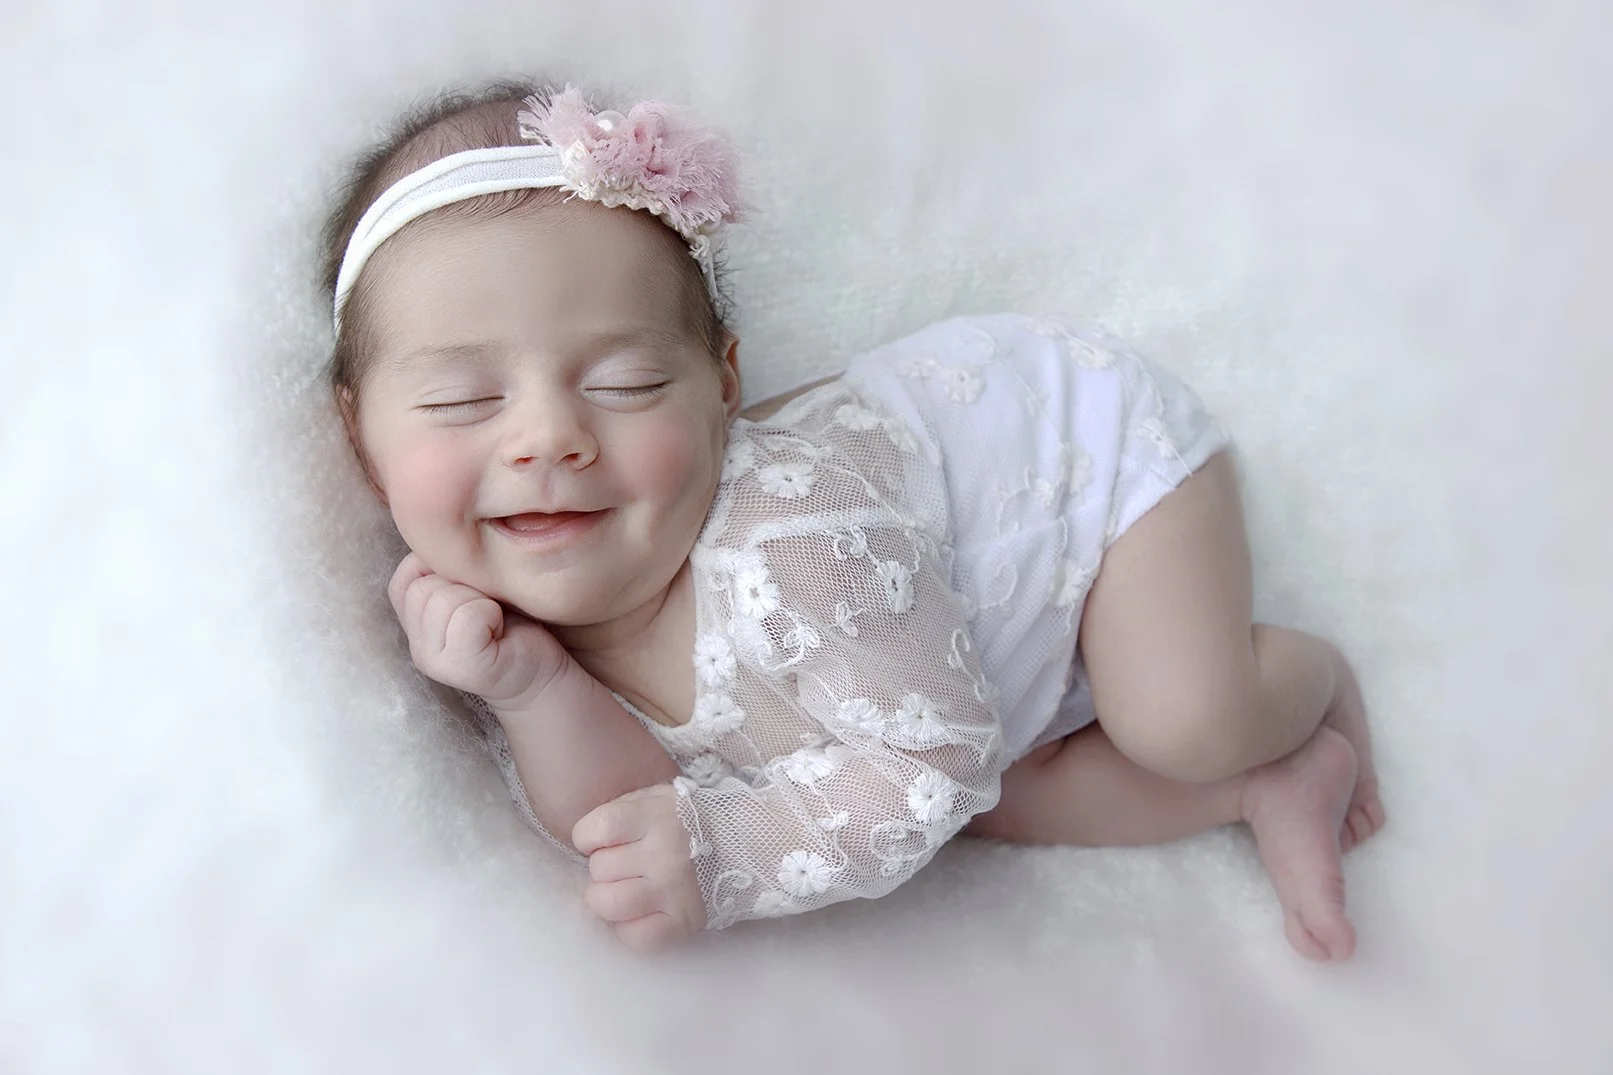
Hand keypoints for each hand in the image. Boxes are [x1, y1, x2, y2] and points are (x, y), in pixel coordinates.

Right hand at [387, 552, 570, 705]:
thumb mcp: (477, 582)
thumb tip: (435, 508)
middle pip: (424, 579)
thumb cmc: (515, 619)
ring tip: (496, 619)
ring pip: (444, 596)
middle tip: (492, 607)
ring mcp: (430, 659)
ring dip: (480, 600)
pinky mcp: (457, 668)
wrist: (547, 671)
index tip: (478, 589)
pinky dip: (490, 616)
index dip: (450, 567)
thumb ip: (449, 560)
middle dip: (466, 583)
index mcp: (414, 617)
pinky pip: (467, 616)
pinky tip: (501, 631)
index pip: (410, 565)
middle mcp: (414, 642)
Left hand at [574, 784, 705, 951]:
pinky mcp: (683, 921)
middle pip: (599, 869)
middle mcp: (663, 853)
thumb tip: (585, 839)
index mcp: (654, 816)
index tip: (599, 840)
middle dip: (603, 868)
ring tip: (621, 891)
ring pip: (610, 904)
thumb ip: (623, 811)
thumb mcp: (657, 797)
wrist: (746, 841)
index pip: (595, 830)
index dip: (587, 838)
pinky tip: (638, 914)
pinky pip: (637, 937)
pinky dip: (629, 929)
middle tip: (621, 865)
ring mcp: (673, 890)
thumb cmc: (690, 818)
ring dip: (607, 899)